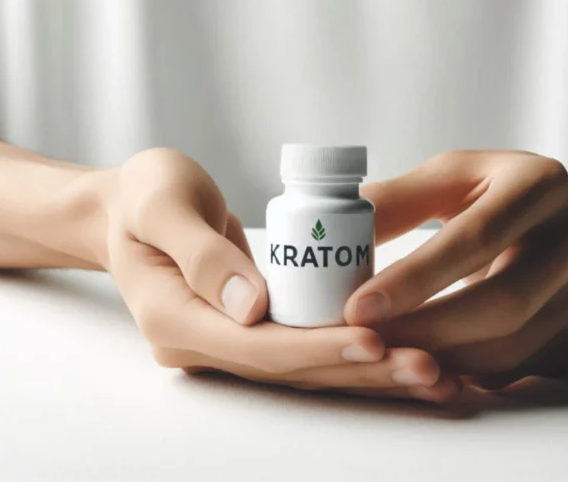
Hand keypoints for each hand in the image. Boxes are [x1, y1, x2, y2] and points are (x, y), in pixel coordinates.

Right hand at [95, 148, 458, 400]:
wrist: (132, 208)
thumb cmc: (144, 194)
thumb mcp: (161, 204)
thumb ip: (200, 252)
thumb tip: (252, 305)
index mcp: (174, 320)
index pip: (257, 347)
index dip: (318, 347)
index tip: (375, 338)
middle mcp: (201, 345)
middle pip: (290, 369)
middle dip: (361, 369)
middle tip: (429, 366)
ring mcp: (226, 343)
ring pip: (305, 368)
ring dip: (370, 371)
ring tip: (435, 373)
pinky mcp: (252, 332)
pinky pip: (308, 349)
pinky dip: (356, 354)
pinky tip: (406, 354)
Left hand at [344, 151, 567, 388]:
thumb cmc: (497, 194)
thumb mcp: (453, 175)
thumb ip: (398, 199)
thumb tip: (336, 225)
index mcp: (538, 186)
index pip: (477, 236)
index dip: (416, 277)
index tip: (359, 306)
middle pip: (502, 302)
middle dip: (425, 329)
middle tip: (364, 343)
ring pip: (510, 348)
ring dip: (440, 360)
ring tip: (382, 358)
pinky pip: (514, 371)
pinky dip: (462, 376)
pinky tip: (420, 372)